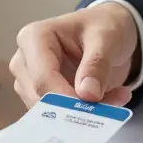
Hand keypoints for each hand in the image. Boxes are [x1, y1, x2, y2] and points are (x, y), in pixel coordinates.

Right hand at [10, 3, 138, 106]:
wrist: (108, 31)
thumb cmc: (102, 26)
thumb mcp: (107, 38)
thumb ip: (97, 64)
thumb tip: (87, 94)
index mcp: (33, 38)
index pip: (42, 78)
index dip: (65, 98)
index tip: (92, 108)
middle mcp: (25, 61)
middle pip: (42, 98)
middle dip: (77, 106)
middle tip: (115, 102)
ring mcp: (30, 81)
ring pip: (50, 111)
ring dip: (85, 112)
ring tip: (117, 97)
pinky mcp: (42, 96)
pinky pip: (60, 115)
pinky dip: (86, 114)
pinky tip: (109, 100)